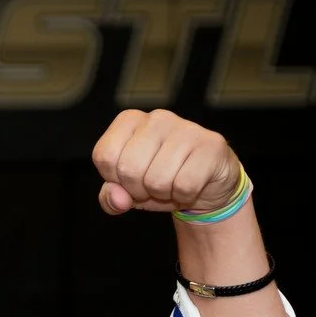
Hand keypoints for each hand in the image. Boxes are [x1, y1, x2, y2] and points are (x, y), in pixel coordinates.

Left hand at [91, 109, 239, 217]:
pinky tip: (190, 185)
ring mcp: (186, 128)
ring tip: (172, 184)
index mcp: (131, 120)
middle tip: (153, 186)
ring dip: (163, 194)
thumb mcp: (129, 190)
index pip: (104, 155)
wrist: (206, 184)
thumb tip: (117, 198)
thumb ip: (111, 196)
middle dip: (139, 190)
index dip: (115, 179)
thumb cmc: (161, 180)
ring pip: (157, 179)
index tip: (131, 179)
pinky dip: (184, 196)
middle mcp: (157, 118)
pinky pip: (185, 185)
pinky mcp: (211, 144)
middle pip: (129, 168)